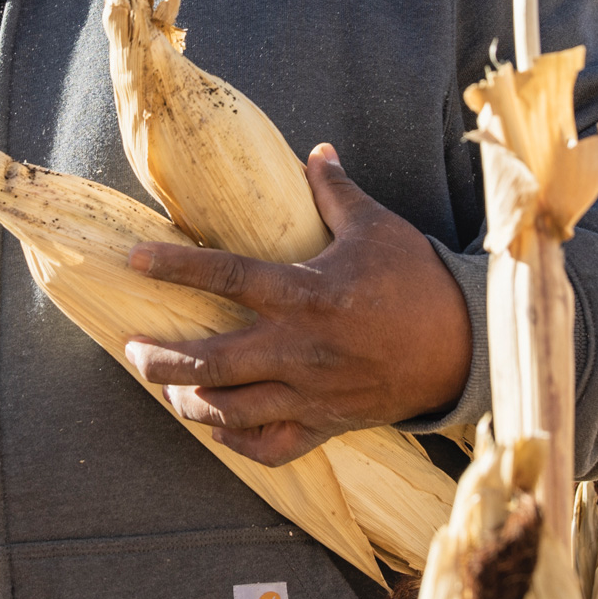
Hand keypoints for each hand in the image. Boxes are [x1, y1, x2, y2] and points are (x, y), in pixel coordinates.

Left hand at [122, 143, 470, 466]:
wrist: (464, 346)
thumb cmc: (417, 281)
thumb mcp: (377, 227)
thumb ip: (336, 192)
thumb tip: (317, 151)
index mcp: (306, 294)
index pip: (228, 278)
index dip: (176, 268)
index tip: (136, 262)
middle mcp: (300, 348)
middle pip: (210, 363)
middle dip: (161, 361)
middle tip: (133, 350)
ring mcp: (310, 393)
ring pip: (230, 410)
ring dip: (188, 403)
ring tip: (166, 389)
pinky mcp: (326, 424)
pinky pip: (270, 447)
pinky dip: (237, 442)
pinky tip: (218, 425)